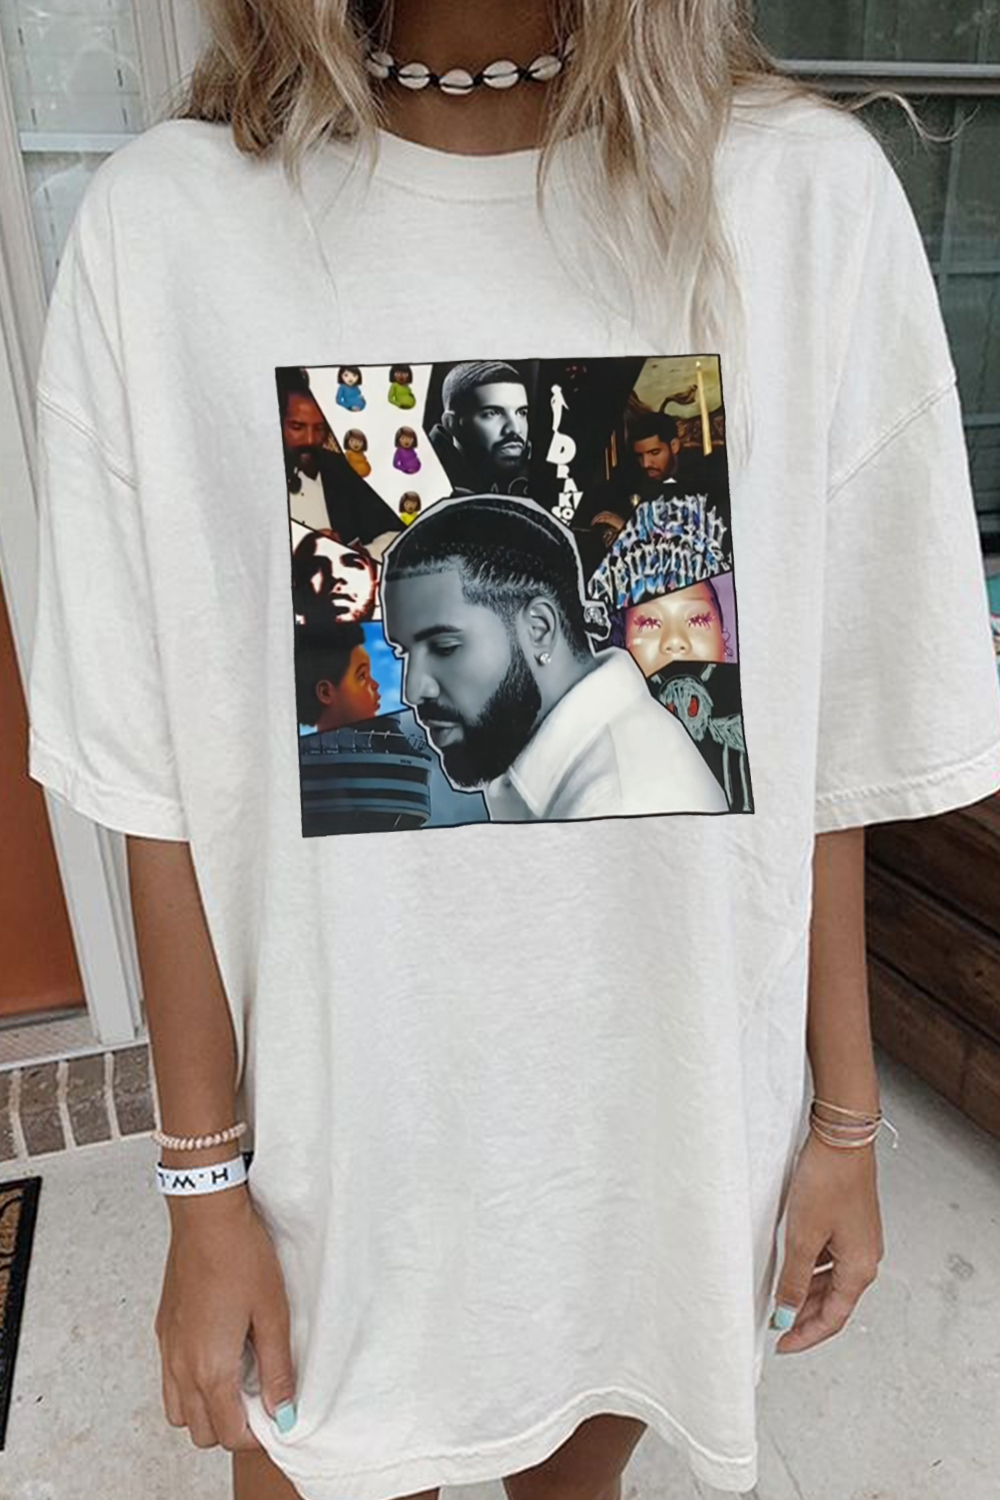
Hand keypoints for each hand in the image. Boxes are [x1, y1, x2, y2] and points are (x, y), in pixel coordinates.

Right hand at [154, 1190, 296, 1448]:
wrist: (206, 1216)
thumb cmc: (242, 1256)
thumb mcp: (272, 1313)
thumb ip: (277, 1369)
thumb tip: (283, 1412)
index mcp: (210, 1367)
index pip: (229, 1433)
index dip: (257, 1435)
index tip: (277, 1418)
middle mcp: (181, 1366)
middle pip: (201, 1432)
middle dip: (231, 1428)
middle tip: (260, 1401)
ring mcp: (168, 1349)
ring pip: (179, 1412)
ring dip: (207, 1410)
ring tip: (238, 1382)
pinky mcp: (163, 1331)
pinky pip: (169, 1382)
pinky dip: (190, 1388)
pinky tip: (217, 1358)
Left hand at [771, 1130, 884, 1353]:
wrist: (841, 1140)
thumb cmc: (828, 1182)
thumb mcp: (802, 1237)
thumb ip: (794, 1280)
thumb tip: (787, 1314)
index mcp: (860, 1269)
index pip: (833, 1318)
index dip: (806, 1335)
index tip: (781, 1344)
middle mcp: (865, 1258)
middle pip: (834, 1301)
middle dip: (804, 1316)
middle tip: (775, 1324)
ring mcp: (859, 1240)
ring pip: (830, 1280)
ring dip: (806, 1292)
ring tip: (777, 1298)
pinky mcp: (849, 1223)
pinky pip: (830, 1259)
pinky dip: (810, 1269)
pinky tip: (790, 1266)